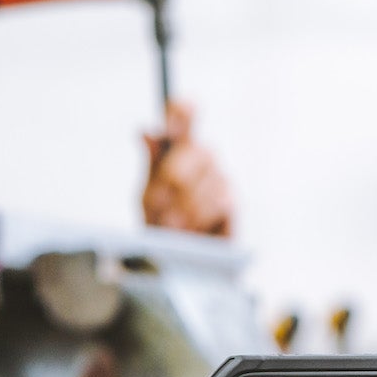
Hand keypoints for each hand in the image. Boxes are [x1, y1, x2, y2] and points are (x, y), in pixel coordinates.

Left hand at [141, 101, 233, 236]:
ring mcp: (219, 177)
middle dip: (170, 182)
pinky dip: (201, 219)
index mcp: (177, 149)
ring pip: (202, 180)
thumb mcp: (148, 197)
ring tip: (173, 228)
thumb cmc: (162, 228)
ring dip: (183, 208)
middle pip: (191, 150)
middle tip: (158, 208)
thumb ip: (151, 165)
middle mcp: (201, 157)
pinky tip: (193, 233)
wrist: (180, 264)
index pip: (183, 114)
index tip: (170, 126)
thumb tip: (145, 131)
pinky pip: (218, 201)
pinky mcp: (232, 200)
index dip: (179, 112)